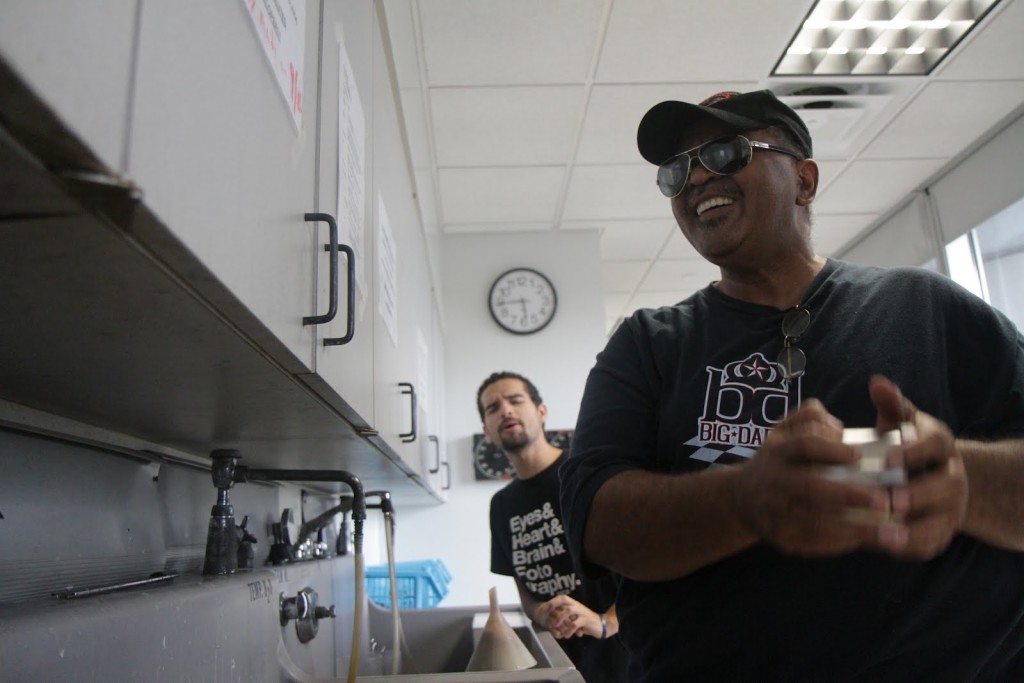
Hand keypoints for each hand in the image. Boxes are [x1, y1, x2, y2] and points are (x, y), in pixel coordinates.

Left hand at [533, 595, 600, 639]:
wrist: (601, 625)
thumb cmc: (586, 622)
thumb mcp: (575, 618)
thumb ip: (566, 618)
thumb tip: (552, 621)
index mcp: (574, 604)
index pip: (562, 598)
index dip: (553, 601)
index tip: (545, 608)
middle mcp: (577, 605)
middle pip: (564, 600)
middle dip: (554, 606)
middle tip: (547, 615)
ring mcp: (582, 611)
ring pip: (568, 611)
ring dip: (560, 619)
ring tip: (555, 627)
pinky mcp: (586, 620)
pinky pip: (575, 624)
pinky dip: (569, 630)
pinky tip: (566, 636)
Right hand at [732, 399, 890, 555]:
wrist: (742, 497)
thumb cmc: (778, 459)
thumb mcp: (784, 429)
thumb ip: (809, 416)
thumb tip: (838, 429)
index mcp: (778, 450)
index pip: (805, 445)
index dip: (832, 449)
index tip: (859, 455)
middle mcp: (774, 480)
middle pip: (811, 486)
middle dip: (849, 494)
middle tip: (884, 499)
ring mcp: (775, 511)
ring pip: (815, 521)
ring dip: (853, 527)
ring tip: (887, 530)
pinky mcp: (780, 537)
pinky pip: (813, 542)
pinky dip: (840, 543)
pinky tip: (864, 540)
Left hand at [866, 375, 966, 558]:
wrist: (931, 475)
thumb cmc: (904, 443)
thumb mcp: (900, 421)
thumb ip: (891, 404)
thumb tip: (877, 382)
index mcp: (940, 444)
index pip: (935, 444)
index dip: (915, 452)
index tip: (889, 457)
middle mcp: (952, 476)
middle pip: (944, 487)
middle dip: (919, 494)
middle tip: (892, 500)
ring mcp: (950, 507)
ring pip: (940, 521)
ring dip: (913, 530)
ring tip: (883, 535)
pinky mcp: (942, 531)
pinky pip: (932, 543)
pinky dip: (909, 548)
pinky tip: (882, 546)